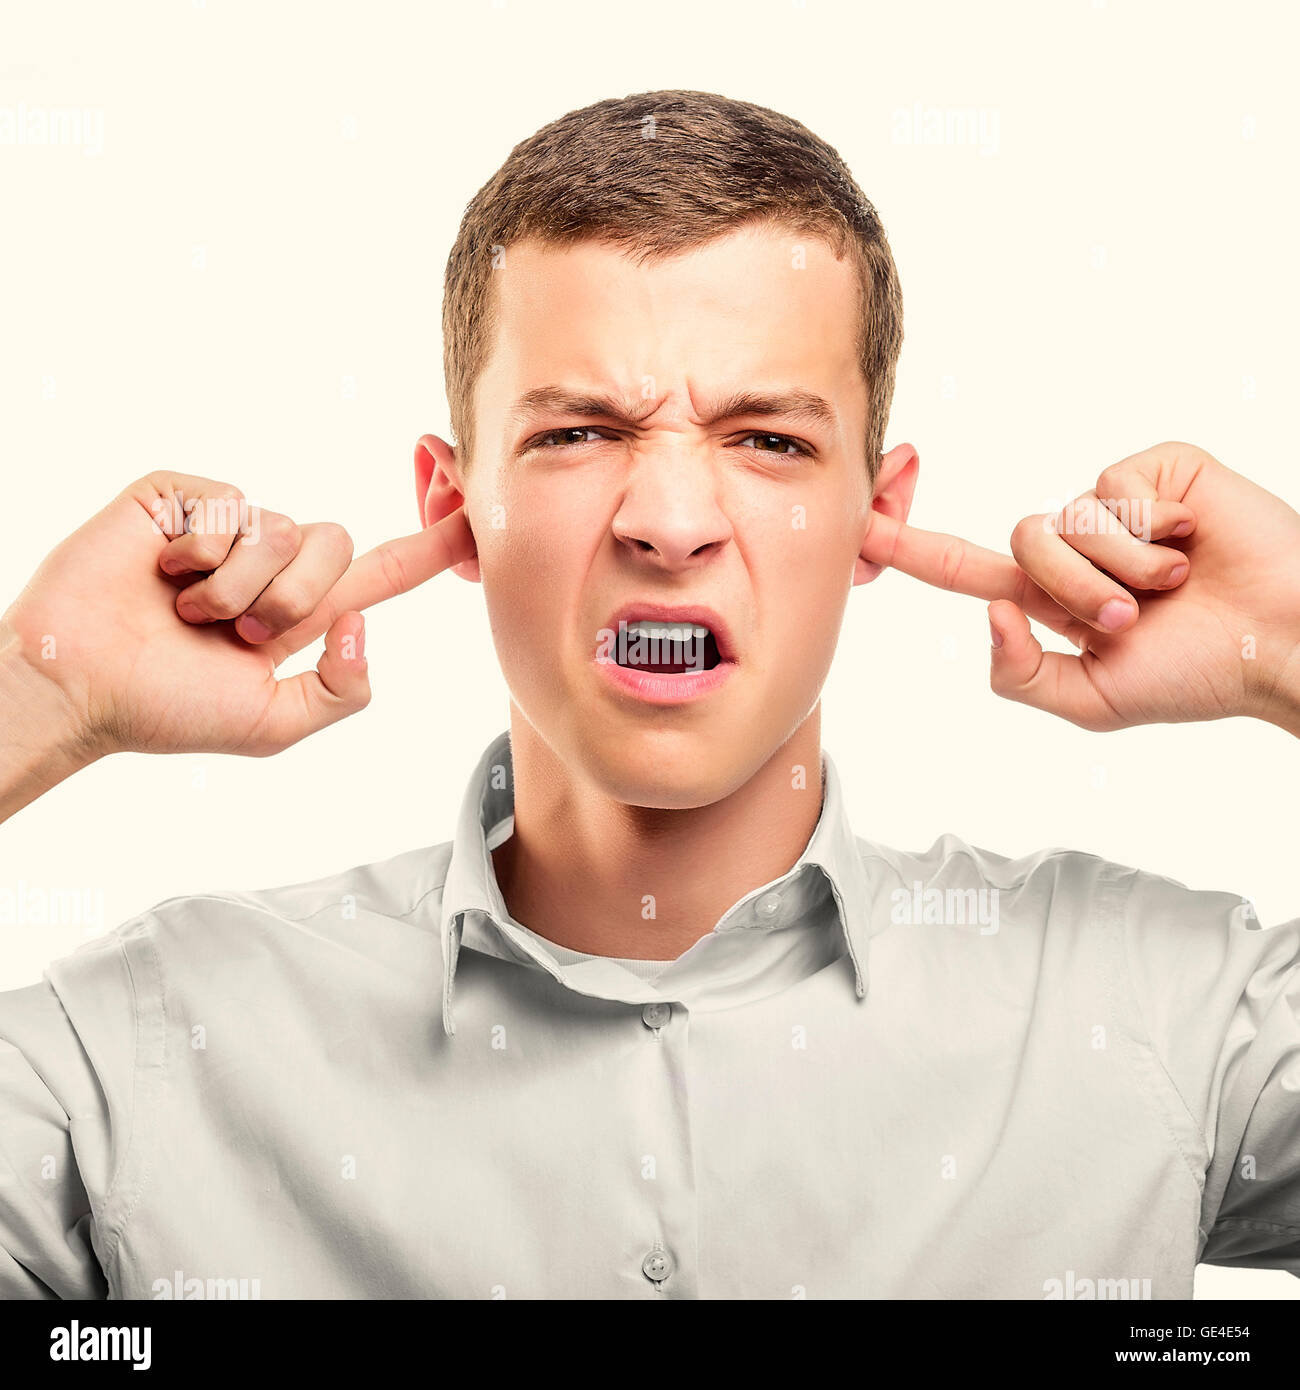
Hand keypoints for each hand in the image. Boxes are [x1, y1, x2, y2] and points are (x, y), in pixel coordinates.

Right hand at [1, 471, 473, 758]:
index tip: (475, 517)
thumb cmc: (166, 708)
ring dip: (236, 586)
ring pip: (284, 529)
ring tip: (187, 609)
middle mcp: (271, 564)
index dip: (430, 548)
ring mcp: (227, 528)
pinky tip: (161, 570)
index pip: (381, 573)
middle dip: (292, 599)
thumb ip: (343, 689)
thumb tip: (365, 623)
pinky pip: (230, 505)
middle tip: (233, 632)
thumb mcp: (274, 724)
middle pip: (339, 546)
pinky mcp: (184, 498)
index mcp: (301, 613)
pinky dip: (198, 551)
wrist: (81, 685)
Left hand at [860, 441, 1299, 731]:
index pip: (967, 569)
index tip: (861, 526)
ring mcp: (1116, 507)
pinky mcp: (1156, 472)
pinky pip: (1118, 486)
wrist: (1279, 642)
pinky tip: (1193, 538)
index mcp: (1052, 599)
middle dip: (1075, 591)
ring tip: (1175, 584)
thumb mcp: (1092, 700)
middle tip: (1134, 618)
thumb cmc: (1195, 674)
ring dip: (1122, 566)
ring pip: (1067, 518)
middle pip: (1020, 545)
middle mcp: (1076, 548)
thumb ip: (1021, 674)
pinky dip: (1155, 525)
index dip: (913, 549)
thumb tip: (990, 611)